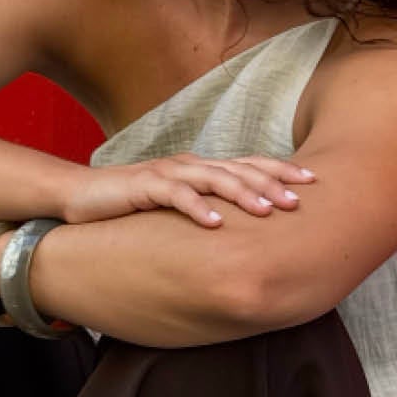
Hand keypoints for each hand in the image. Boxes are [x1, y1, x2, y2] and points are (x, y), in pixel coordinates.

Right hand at [61, 152, 317, 228]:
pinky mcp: (144, 186)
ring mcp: (168, 172)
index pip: (249, 164)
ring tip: (266, 211)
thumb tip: (245, 231)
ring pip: (213, 178)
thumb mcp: (179, 206)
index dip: (281, 170)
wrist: (83, 196)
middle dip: (272, 183)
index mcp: (202, 168)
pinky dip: (196, 208)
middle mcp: (191, 165)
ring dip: (242, 193)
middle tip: (300, 201)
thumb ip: (209, 209)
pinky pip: (175, 195)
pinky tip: (215, 224)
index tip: (313, 182)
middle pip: (239, 168)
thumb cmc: (134, 206)